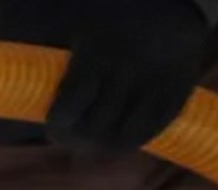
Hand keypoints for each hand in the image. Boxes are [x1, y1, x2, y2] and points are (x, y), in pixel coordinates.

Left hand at [48, 0, 209, 153]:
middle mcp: (126, 74)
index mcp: (95, 58)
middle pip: (96, 129)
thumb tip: (38, 109)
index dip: (58, 126)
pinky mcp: (178, 93)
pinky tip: (124, 138)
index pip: (69, 109)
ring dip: (106, 147)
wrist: (172, 4)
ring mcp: (155, 86)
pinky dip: (137, 140)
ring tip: (95, 144)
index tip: (54, 128)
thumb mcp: (84, 38)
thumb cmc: (114, 25)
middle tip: (71, 140)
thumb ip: (68, 74)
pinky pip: (155, 129)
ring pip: (127, 137)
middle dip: (78, 140)